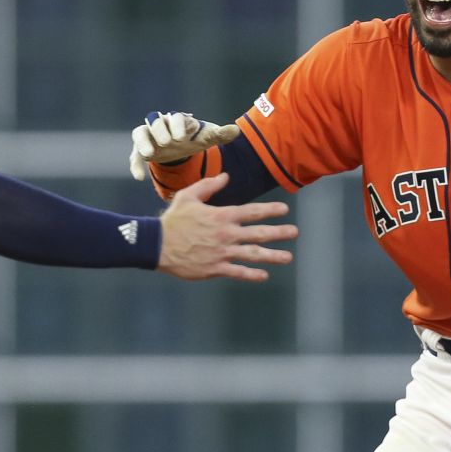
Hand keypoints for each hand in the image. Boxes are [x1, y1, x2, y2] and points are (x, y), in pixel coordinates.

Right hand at [129, 111, 240, 180]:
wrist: (178, 145)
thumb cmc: (193, 139)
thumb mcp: (206, 138)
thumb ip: (219, 134)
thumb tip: (236, 130)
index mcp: (179, 121)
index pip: (177, 118)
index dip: (179, 126)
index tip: (182, 138)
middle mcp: (161, 125)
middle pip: (156, 121)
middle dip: (161, 131)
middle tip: (167, 142)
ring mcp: (149, 136)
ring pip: (141, 133)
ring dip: (144, 142)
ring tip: (149, 154)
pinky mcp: (140, 149)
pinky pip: (134, 155)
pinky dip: (135, 165)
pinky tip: (139, 177)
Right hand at [156, 173, 296, 281]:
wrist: (156, 245)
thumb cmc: (173, 220)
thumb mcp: (188, 196)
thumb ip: (209, 185)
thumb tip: (226, 176)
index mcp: (222, 216)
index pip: (252, 211)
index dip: (270, 210)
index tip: (284, 209)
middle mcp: (226, 234)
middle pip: (259, 233)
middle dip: (279, 232)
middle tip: (295, 232)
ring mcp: (222, 252)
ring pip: (253, 254)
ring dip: (273, 256)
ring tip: (288, 257)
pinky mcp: (215, 268)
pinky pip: (238, 272)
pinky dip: (252, 274)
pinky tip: (264, 275)